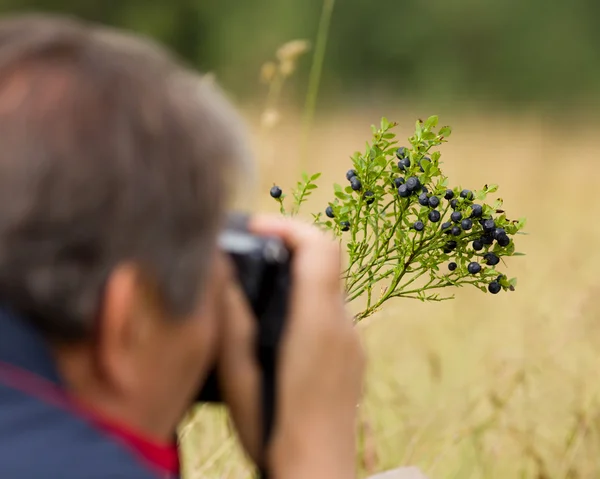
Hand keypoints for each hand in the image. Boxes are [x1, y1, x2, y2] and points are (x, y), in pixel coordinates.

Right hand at [216, 215, 364, 478]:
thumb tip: (221, 271)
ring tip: (260, 278)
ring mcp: (353, 340)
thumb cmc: (274, 431)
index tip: (255, 228)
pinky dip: (309, 295)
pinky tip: (279, 319)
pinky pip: (333, 307)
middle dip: (291, 241)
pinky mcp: (353, 355)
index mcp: (317, 323)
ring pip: (332, 281)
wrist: (320, 473)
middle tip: (253, 248)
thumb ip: (231, 318)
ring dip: (300, 268)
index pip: (320, 246)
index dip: (288, 225)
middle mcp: (343, 325)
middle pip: (328, 257)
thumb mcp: (238, 374)